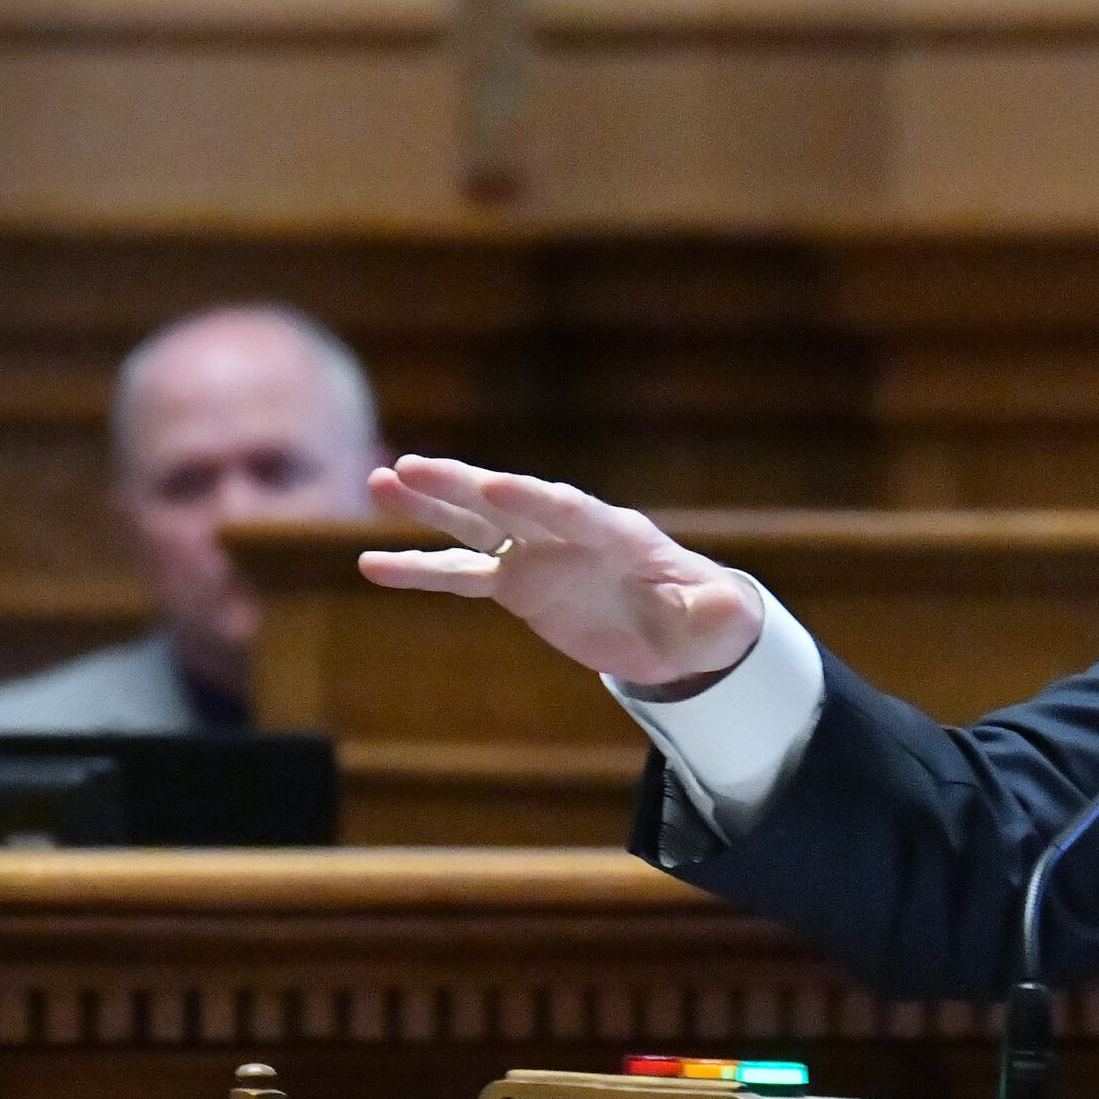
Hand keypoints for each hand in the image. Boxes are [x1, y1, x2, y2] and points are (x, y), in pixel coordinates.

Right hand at [360, 456, 764, 691]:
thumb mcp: (717, 622)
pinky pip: (459, 576)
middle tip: (410, 467)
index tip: (493, 488)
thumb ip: (717, 614)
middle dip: (462, 486)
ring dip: (428, 507)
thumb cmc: (701, 620)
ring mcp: (536, 555)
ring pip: (474, 526)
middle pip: (509, 504)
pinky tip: (371, 565)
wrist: (677, 631)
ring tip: (379, 483)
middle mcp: (567, 534)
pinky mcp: (516, 583)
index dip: (533, 501)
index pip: (570, 512)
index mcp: (616, 536)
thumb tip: (727, 612)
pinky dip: (418, 571)